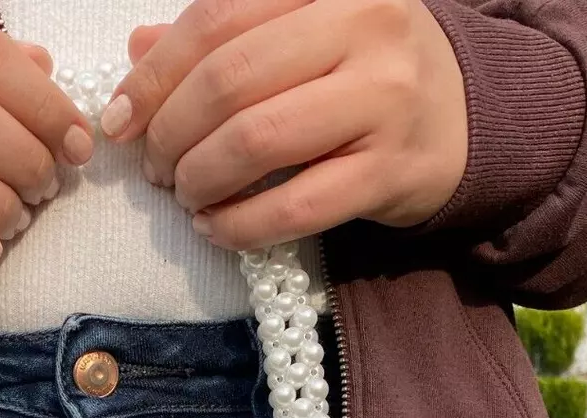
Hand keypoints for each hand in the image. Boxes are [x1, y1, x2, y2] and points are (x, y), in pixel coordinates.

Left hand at [98, 0, 467, 249]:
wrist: (466, 120)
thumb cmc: (365, 75)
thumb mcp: (302, 37)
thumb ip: (224, 39)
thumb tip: (136, 51)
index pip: (216, 21)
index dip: (153, 76)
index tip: (119, 120)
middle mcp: (363, 26)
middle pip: (229, 81)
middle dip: (170, 134)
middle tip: (154, 167)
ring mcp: (384, 100)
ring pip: (257, 141)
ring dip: (199, 179)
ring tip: (185, 195)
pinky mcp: (391, 171)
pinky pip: (294, 206)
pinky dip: (239, 225)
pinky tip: (216, 228)